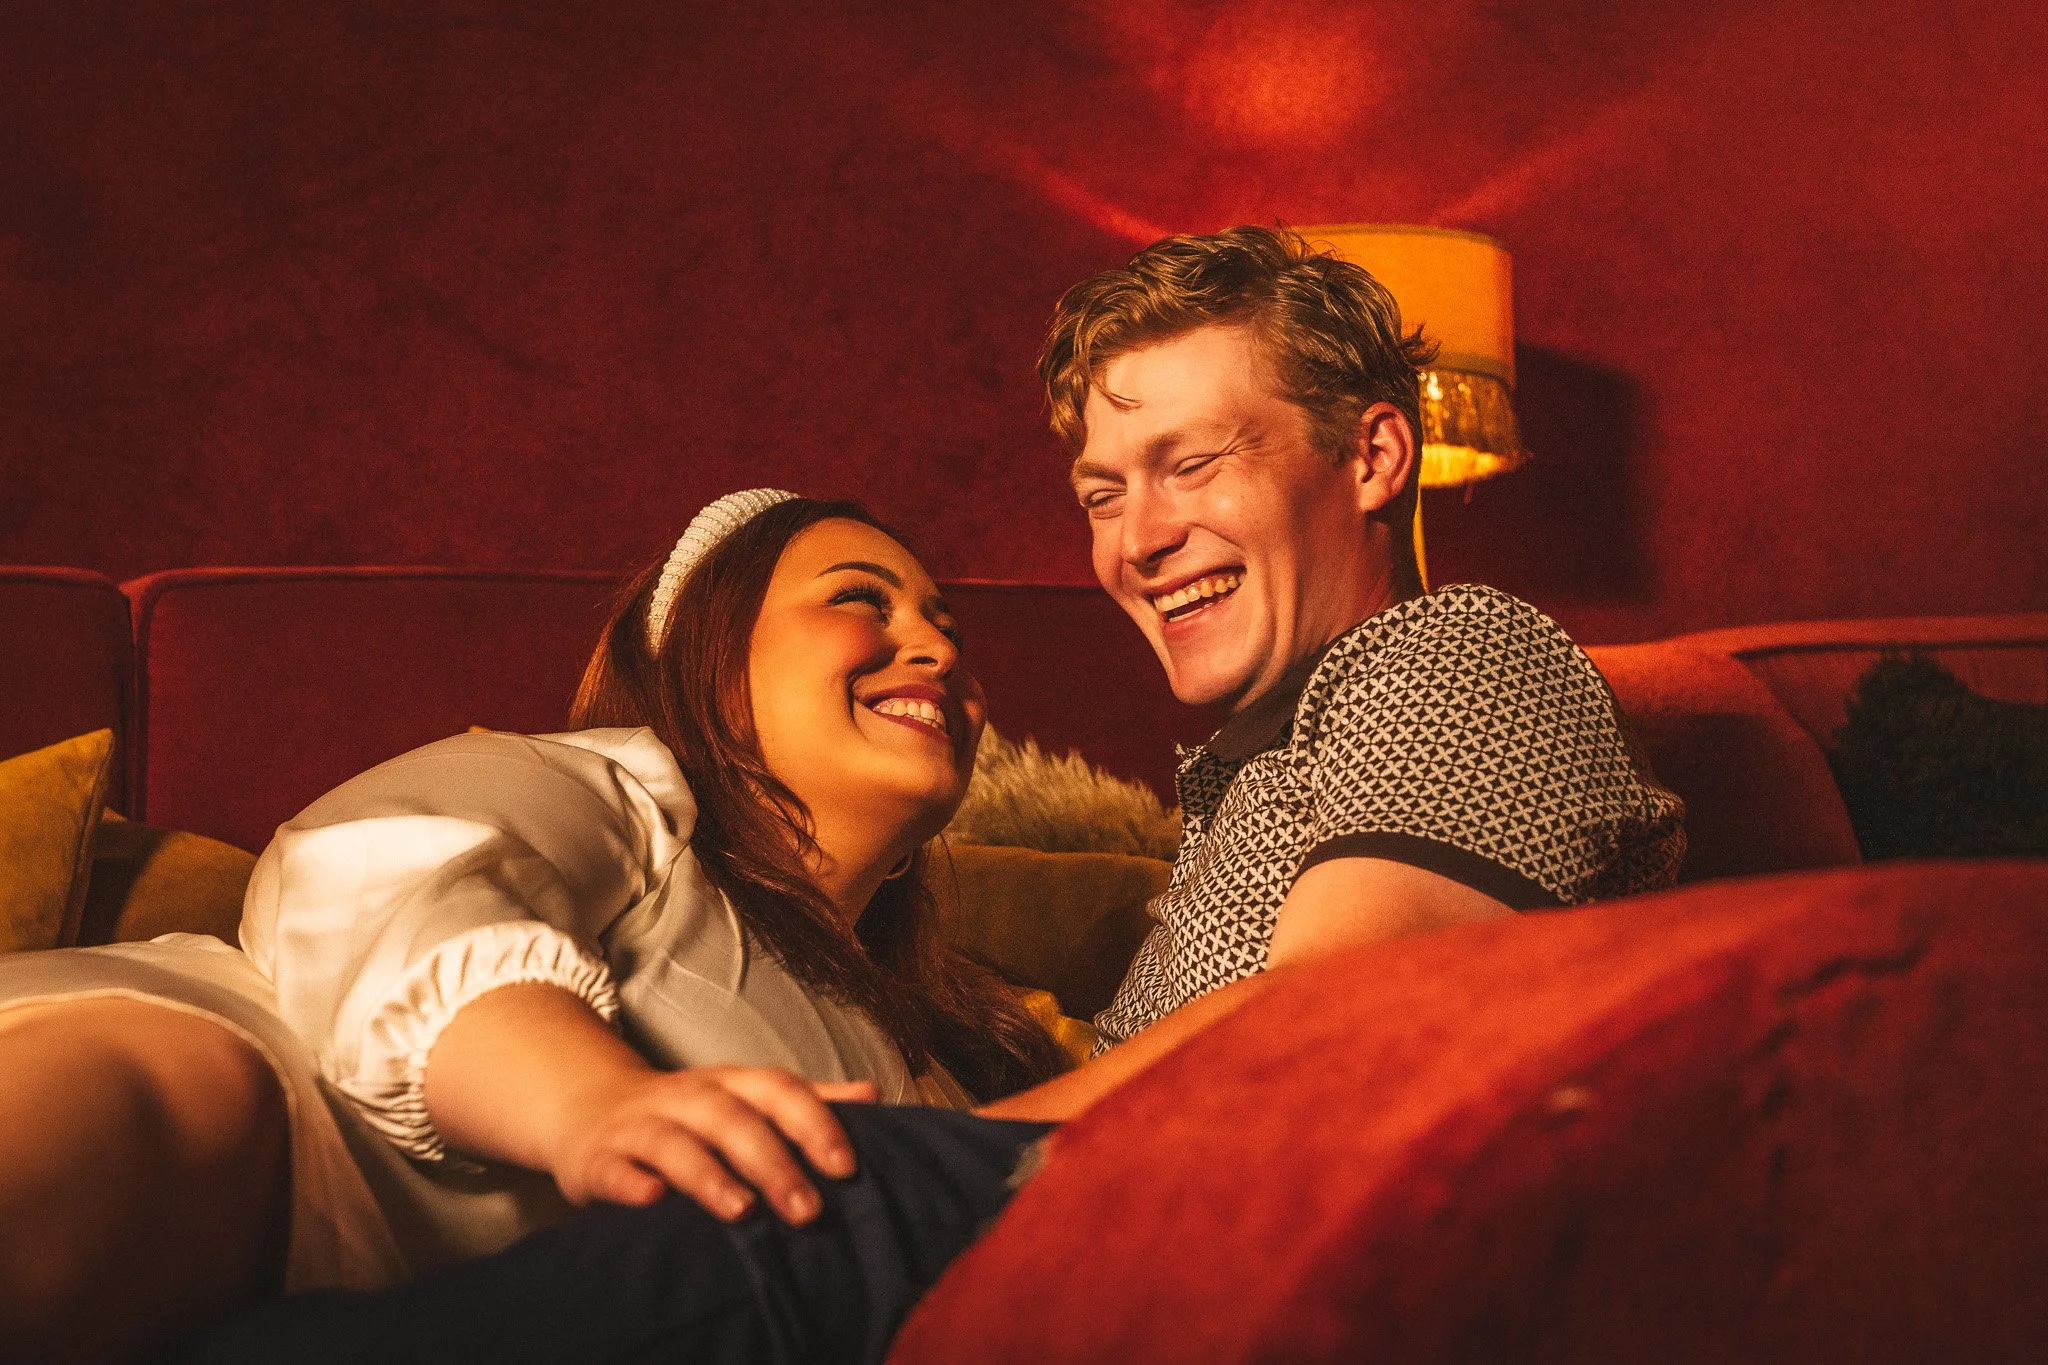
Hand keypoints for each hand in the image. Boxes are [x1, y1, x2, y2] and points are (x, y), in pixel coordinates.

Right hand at [549, 1064, 877, 1223]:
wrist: (589, 1107)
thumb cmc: (689, 1113)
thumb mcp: (745, 1098)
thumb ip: (806, 1101)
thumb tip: (873, 1094)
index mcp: (731, 1083)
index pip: (778, 1090)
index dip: (814, 1123)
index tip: (847, 1167)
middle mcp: (688, 1097)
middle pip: (733, 1120)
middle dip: (773, 1163)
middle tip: (808, 1211)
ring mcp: (641, 1125)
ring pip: (674, 1143)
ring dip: (709, 1175)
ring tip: (742, 1211)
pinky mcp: (600, 1158)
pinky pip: (614, 1167)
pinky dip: (631, 1183)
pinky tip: (651, 1199)